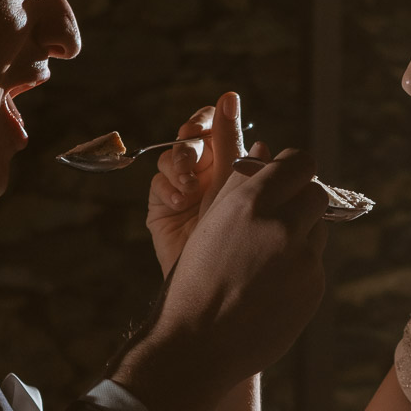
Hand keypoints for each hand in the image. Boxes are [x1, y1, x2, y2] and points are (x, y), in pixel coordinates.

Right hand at [116, 105, 328, 410]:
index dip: (293, 168)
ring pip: (317, 231)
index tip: (286, 177)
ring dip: (300, 237)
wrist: (198, 344)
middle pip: (316, 194)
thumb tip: (264, 150)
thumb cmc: (195, 279)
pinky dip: (298, 270)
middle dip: (300, 201)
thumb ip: (240, 184)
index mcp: (251, 203)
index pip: (300, 163)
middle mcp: (282, 227)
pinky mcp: (314, 289)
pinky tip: (269, 287)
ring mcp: (303, 261)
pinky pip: (314, 265)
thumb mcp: (209, 223)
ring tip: (264, 261)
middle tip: (278, 218)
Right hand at [146, 93, 248, 276]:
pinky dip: (168, 189)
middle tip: (193, 152)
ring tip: (189, 189)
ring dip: (179, 164)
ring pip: (173, 155)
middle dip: (192, 142)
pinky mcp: (162, 206)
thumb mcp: (244, 197)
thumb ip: (242, 159)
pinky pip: (159, 183)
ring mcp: (182, 188)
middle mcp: (208, 172)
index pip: (220, 127)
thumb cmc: (239, 252)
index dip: (215, 119)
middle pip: (193, 135)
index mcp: (233, 165)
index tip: (214, 115)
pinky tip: (180, 204)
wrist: (213, 295)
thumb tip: (251, 126)